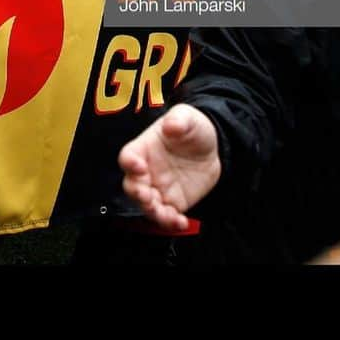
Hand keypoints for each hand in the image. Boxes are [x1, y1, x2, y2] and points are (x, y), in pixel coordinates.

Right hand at [118, 104, 221, 231]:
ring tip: (166, 214)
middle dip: (136, 193)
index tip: (138, 166)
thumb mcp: (188, 117)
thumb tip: (171, 125)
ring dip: (153, 212)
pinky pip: (167, 217)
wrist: (212, 148)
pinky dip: (171, 223)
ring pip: (147, 206)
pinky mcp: (173, 202)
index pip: (128, 156)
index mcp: (144, 148)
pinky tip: (181, 222)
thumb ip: (179, 119)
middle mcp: (147, 171)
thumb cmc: (192, 128)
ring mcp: (158, 188)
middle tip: (147, 196)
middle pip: (132, 186)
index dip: (129, 163)